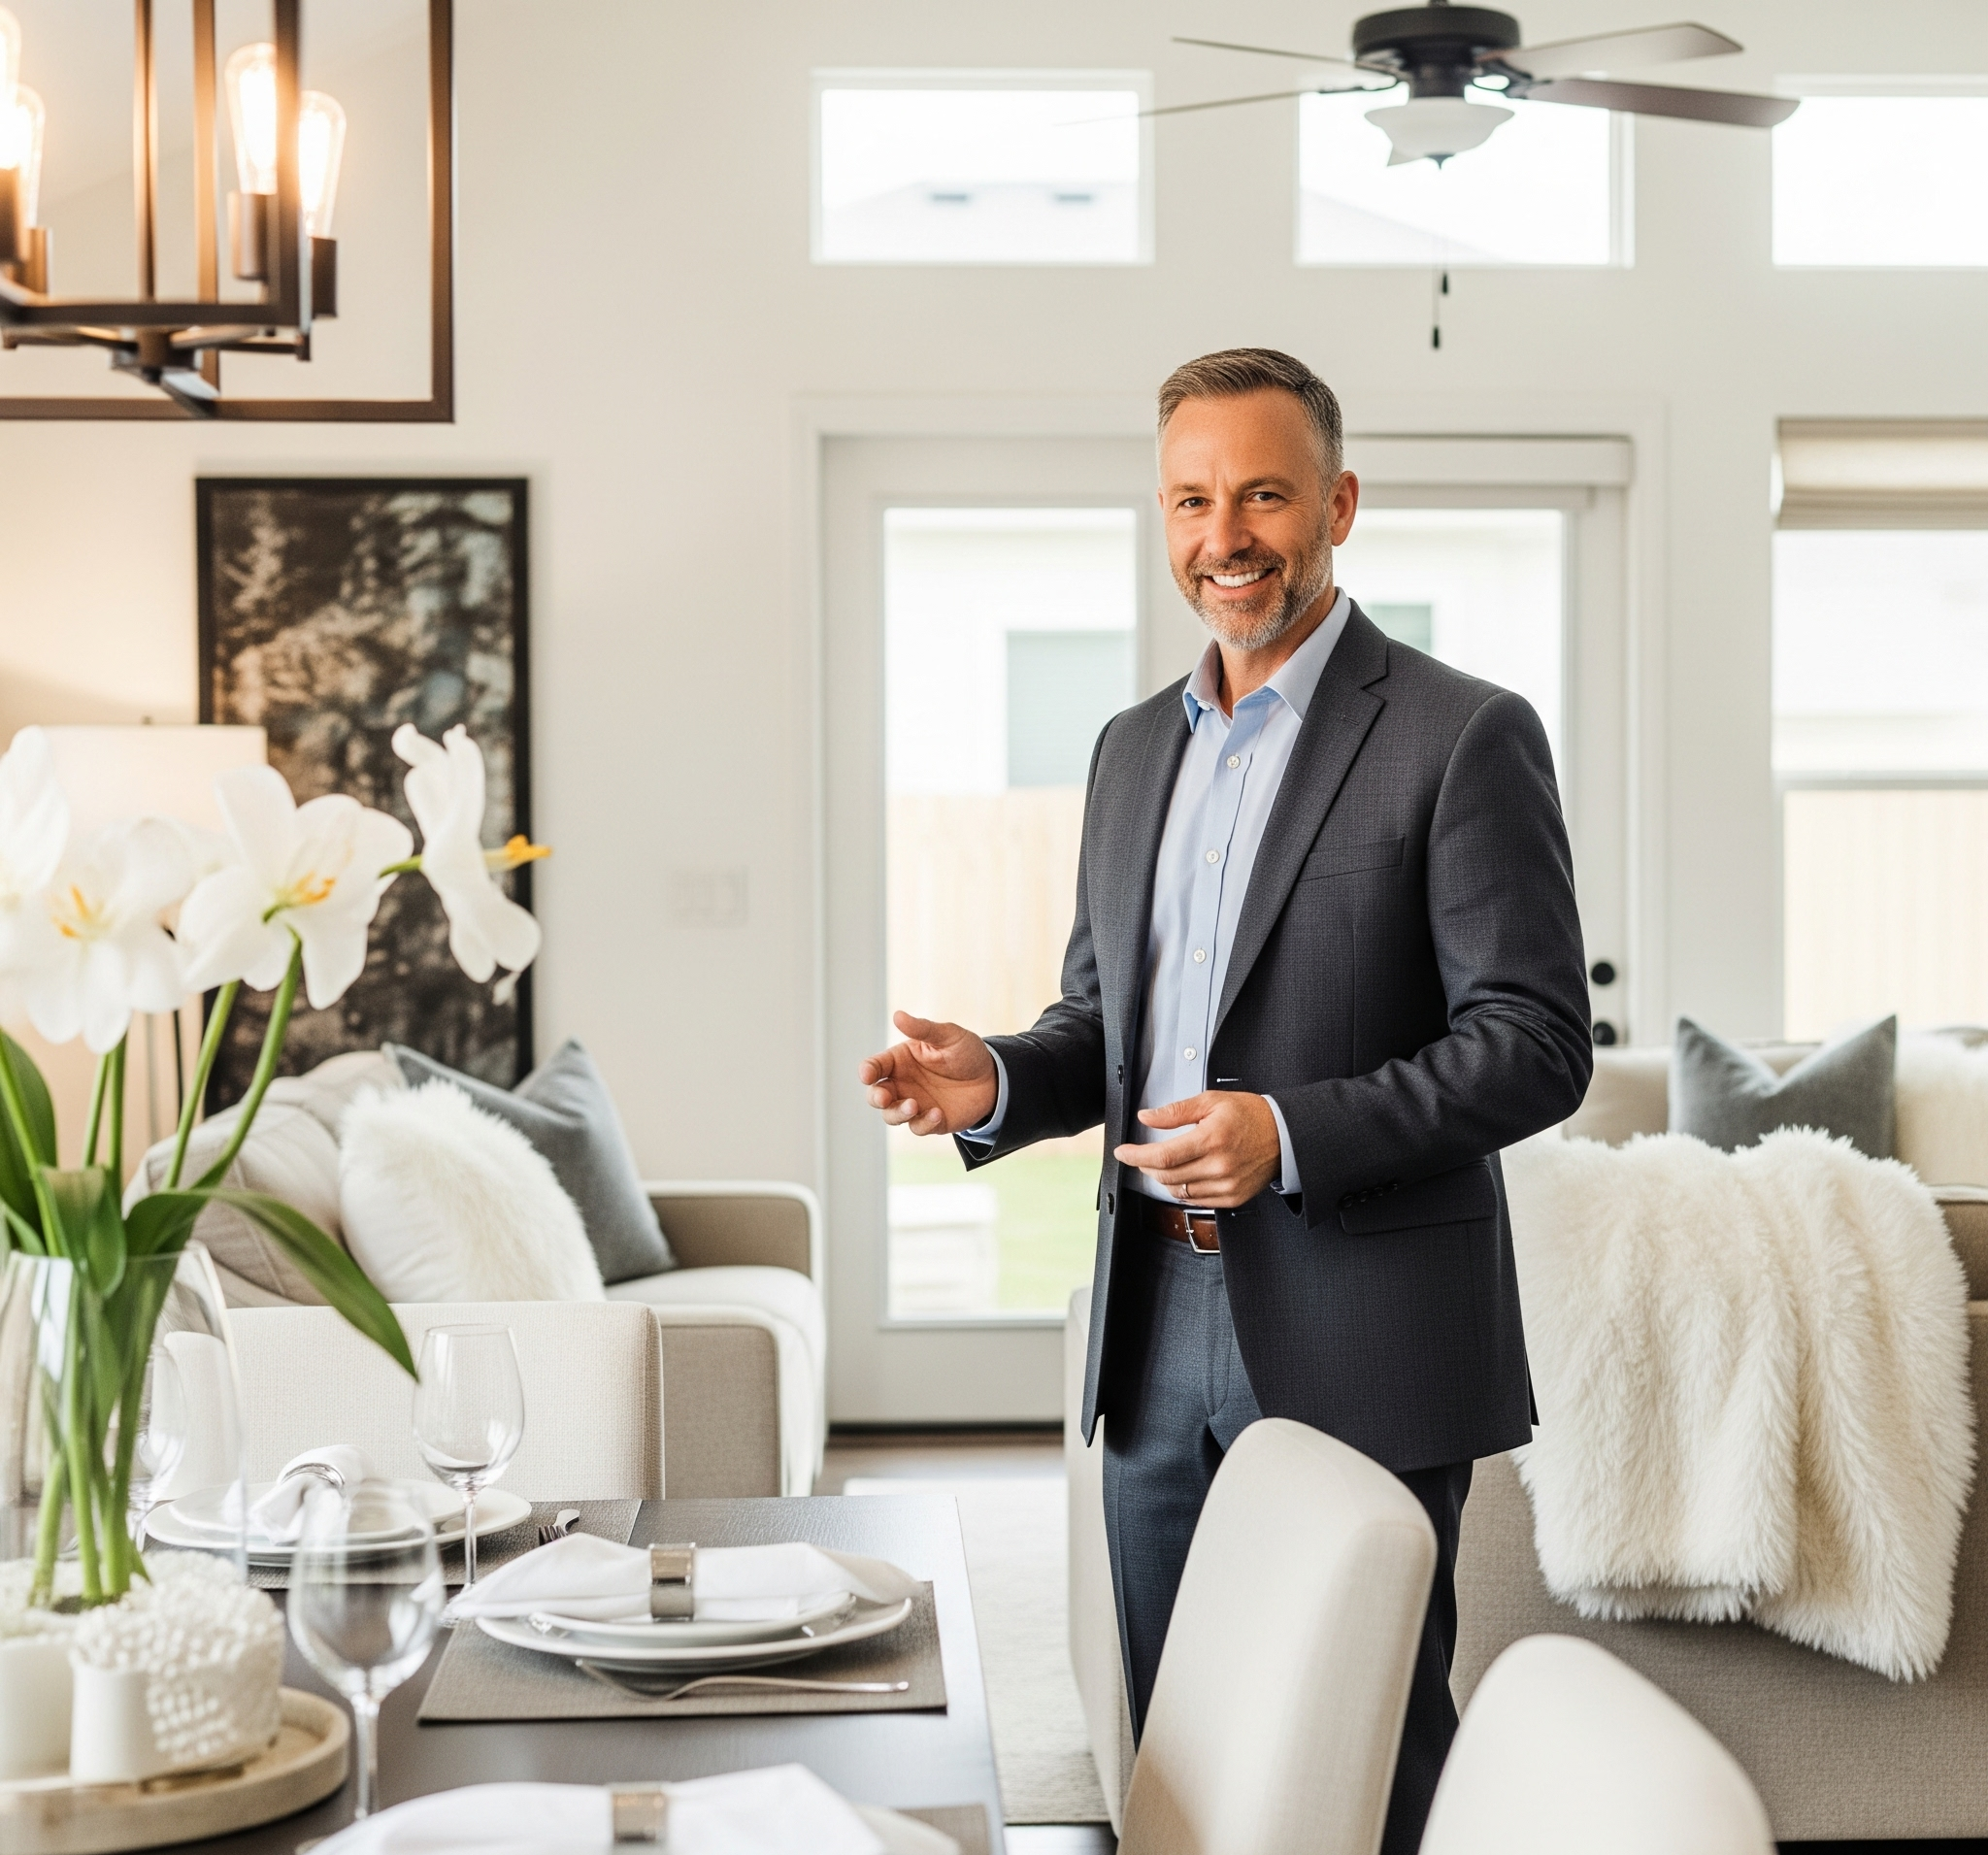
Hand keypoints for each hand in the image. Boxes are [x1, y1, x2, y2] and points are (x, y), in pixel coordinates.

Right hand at [859, 1011, 998, 1136]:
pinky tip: (937, 1113)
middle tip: (884, 1097)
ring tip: (913, 1105)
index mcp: (900, 1061)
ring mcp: (914, 1104)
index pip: (875, 1067)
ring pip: (891, 1115)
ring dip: (898, 1113)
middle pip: (876, 1095)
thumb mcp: (948, 1036)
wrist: (993, 1078)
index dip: (867, 1071)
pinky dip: (924, 1122)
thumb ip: (923, 1029)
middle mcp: (902, 1084)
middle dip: (876, 1098)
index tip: (867, 1075)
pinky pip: (918, 1127)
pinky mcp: (930, 1121)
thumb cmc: (967, 1052)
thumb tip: (897, 1016)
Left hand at [1114, 1091, 1281, 1209]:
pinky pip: (1196, 1200)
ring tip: (1163, 1163)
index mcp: (1212, 1139)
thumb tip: (1146, 1117)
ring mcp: (1227, 1185)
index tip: (1122, 1152)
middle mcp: (1219, 1166)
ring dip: (1163, 1179)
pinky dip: (1182, 1189)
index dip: (1136, 1156)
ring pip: (1178, 1191)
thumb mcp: (1211, 1101)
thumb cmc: (1249, 1115)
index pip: (1163, 1156)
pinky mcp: (1233, 1198)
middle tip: (1141, 1155)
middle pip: (1167, 1176)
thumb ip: (1175, 1111)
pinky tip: (1183, 1175)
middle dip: (1146, 1166)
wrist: (1284, 1135)